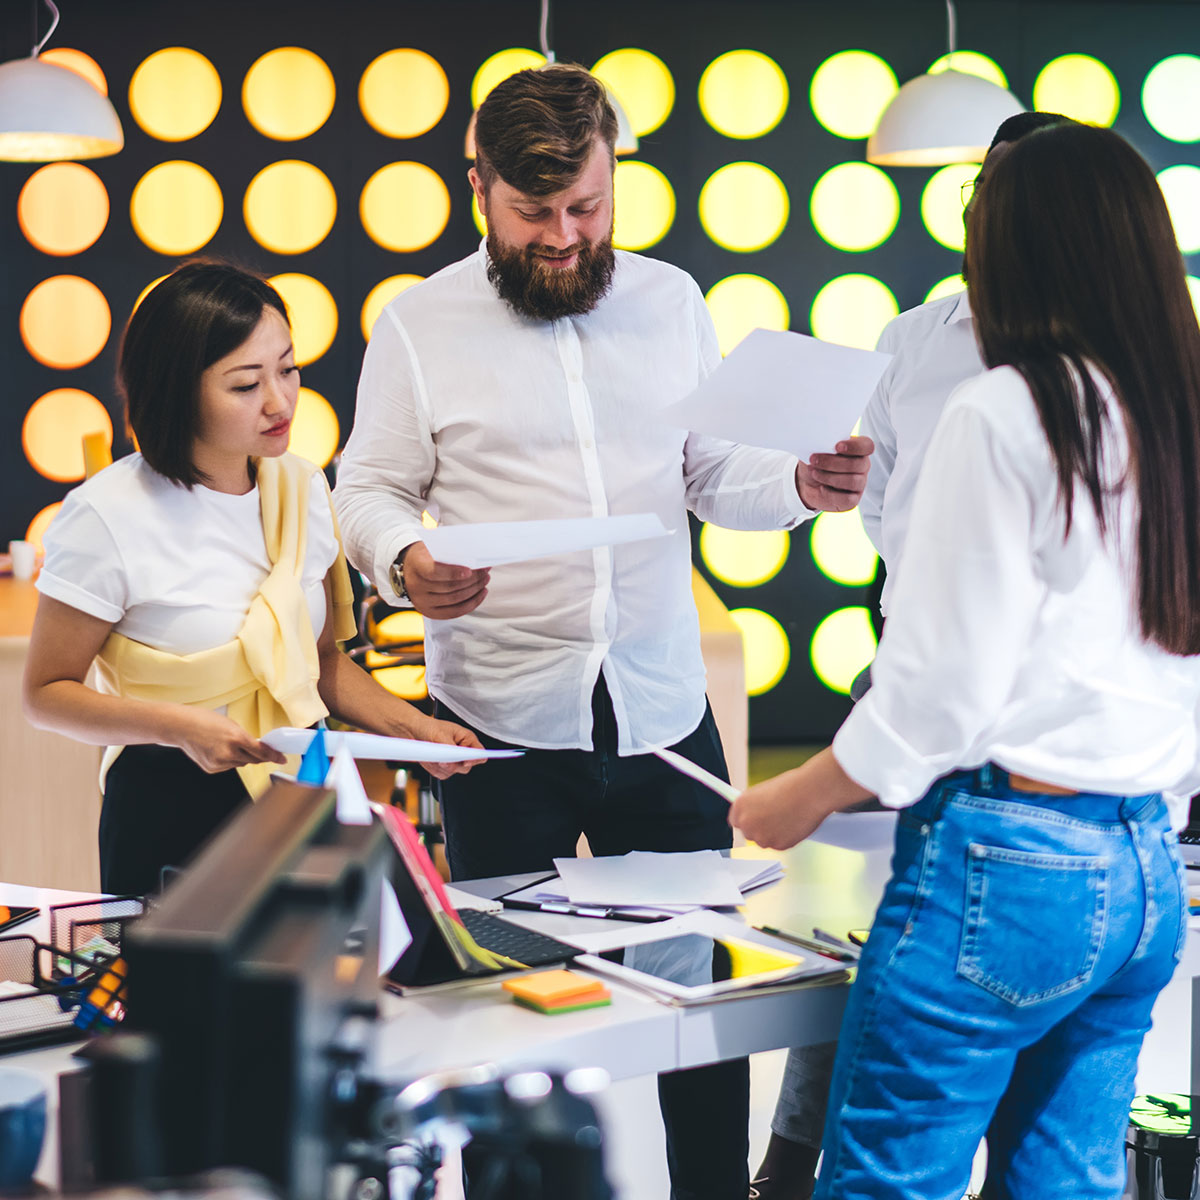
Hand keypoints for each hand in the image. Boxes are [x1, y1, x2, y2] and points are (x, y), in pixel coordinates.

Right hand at [170, 707, 287, 774]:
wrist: (181, 727)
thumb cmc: (205, 720)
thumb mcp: (231, 724)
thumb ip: (246, 738)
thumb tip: (258, 749)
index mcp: (236, 738)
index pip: (262, 751)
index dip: (274, 756)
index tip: (282, 759)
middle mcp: (229, 753)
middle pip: (254, 760)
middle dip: (259, 756)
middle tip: (260, 750)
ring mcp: (219, 763)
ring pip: (241, 763)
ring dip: (242, 757)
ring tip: (229, 745)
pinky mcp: (212, 768)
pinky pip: (228, 766)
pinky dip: (229, 760)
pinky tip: (219, 750)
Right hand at [402, 542, 489, 619]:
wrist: (410, 570)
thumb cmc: (425, 555)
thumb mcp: (431, 547)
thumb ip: (448, 550)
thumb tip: (474, 554)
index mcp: (416, 567)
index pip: (434, 573)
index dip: (453, 573)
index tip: (469, 571)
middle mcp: (416, 588)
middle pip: (449, 588)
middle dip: (472, 580)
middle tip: (485, 572)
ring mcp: (422, 602)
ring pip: (454, 600)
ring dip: (474, 591)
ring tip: (485, 580)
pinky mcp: (430, 612)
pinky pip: (454, 612)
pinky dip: (471, 604)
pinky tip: (480, 594)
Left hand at [410, 713, 486, 779]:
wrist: (414, 731)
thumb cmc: (429, 727)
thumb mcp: (441, 735)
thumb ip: (450, 749)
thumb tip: (454, 760)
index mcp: (467, 739)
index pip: (480, 753)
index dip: (475, 759)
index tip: (464, 761)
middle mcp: (462, 751)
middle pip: (466, 766)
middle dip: (452, 765)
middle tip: (442, 760)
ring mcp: (454, 760)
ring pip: (453, 772)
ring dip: (441, 767)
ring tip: (432, 755)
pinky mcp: (444, 767)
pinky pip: (442, 774)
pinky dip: (434, 769)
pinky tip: (429, 759)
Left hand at [729, 748, 870, 848]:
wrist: (810, 792)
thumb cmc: (791, 786)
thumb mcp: (764, 792)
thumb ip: (756, 806)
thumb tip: (757, 814)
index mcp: (740, 805)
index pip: (736, 820)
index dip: (747, 819)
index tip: (755, 819)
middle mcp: (747, 822)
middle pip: (748, 833)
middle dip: (760, 828)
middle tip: (775, 819)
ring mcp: (761, 836)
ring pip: (764, 841)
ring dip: (773, 834)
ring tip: (788, 818)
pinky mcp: (777, 846)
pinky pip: (779, 845)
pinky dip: (786, 838)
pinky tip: (794, 825)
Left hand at [796, 435, 873, 512]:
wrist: (806, 483)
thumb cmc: (815, 463)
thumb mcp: (814, 450)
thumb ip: (820, 445)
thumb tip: (817, 444)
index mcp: (857, 450)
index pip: (867, 446)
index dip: (854, 446)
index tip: (837, 446)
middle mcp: (862, 466)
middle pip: (858, 464)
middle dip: (833, 462)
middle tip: (813, 459)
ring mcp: (859, 484)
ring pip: (852, 481)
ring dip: (829, 477)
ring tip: (814, 473)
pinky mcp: (853, 499)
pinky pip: (847, 498)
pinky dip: (830, 493)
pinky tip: (822, 488)